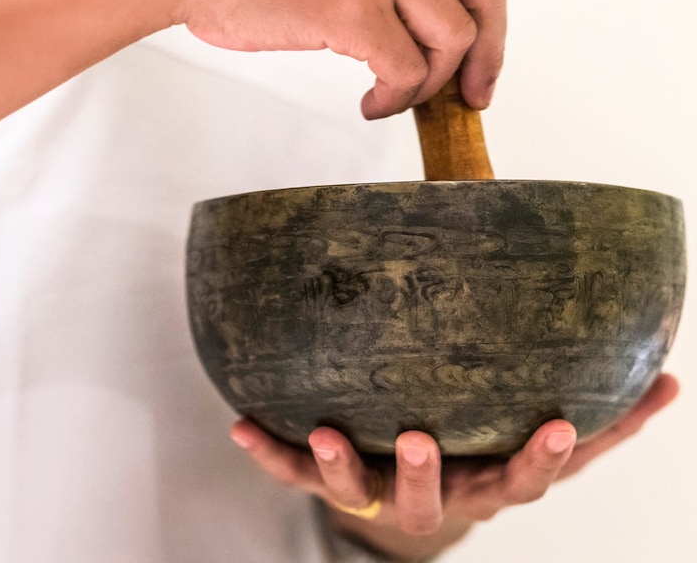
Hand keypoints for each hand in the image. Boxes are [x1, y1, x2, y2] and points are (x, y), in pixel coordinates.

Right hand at [156, 0, 506, 117]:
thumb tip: (426, 13)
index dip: (490, 12)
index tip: (481, 49)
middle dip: (487, 55)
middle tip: (472, 93)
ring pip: (453, 39)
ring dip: (429, 84)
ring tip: (395, 97)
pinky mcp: (352, 9)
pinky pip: (406, 71)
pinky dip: (396, 100)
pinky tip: (372, 104)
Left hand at [230, 374, 679, 559]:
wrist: (413, 513)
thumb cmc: (482, 460)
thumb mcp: (536, 443)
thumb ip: (603, 418)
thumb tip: (671, 377)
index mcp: (488, 482)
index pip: (524, 476)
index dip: (545, 457)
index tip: (561, 423)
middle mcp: (434, 497)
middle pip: (434, 496)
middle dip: (427, 473)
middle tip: (419, 438)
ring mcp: (376, 495)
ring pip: (357, 488)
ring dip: (342, 463)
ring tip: (325, 432)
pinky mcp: (328, 486)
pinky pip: (292, 475)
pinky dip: (266, 452)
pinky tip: (236, 425)